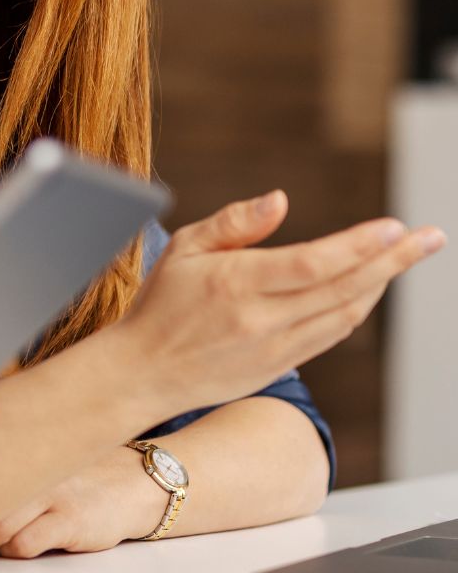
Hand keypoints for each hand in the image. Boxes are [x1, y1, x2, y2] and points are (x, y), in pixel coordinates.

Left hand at [0, 445, 162, 558]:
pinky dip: (12, 552)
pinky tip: (13, 551)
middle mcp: (31, 472)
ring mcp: (50, 496)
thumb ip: (6, 469)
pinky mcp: (70, 521)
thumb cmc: (79, 476)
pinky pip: (26, 544)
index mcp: (18, 454)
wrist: (135, 484)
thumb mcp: (40, 462)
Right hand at [122, 191, 443, 416]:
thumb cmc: (161, 304)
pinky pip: (331, 334)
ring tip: (405, 255)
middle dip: (394, 261)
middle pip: (343, 288)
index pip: (312, 263)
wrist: (143, 372)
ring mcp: (274, 348)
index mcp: (235, 286)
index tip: (394, 227)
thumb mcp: (183, 249)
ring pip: (346, 314)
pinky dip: (358, 307)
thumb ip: (234, 223)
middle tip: (431, 237)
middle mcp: (261, 320)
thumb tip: (281, 200)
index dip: (359, 246)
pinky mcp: (280, 366)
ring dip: (381, 283)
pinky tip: (369, 286)